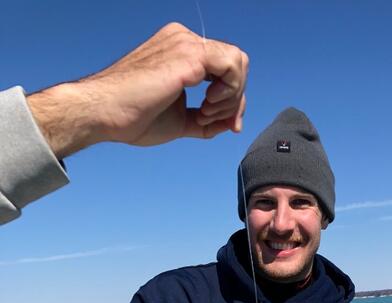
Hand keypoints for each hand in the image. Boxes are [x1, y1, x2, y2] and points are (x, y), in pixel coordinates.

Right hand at [27, 23, 247, 156]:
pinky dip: (228, 91)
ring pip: (238, 62)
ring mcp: (186, 44)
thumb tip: (230, 124)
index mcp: (182, 52)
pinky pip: (232, 66)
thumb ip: (206, 120)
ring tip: (205, 113)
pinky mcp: (189, 55)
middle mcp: (185, 41)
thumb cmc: (133, 117)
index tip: (227, 125)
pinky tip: (206, 105)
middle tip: (213, 120)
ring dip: (231, 96)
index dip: (233, 99)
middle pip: (236, 64)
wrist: (105, 113)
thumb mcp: (181, 120)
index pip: (225, 69)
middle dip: (235, 100)